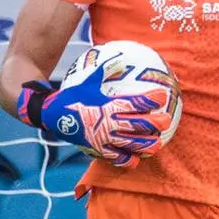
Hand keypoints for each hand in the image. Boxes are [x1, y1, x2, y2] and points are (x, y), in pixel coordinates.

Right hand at [20, 70, 171, 166]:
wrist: (51, 115)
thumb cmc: (72, 95)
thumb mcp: (88, 79)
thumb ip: (107, 69)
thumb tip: (122, 57)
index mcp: (108, 105)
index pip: (135, 103)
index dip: (150, 100)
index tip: (161, 96)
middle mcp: (108, 123)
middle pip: (139, 125)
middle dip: (155, 124)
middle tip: (166, 121)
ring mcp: (104, 138)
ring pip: (131, 144)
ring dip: (146, 145)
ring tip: (157, 145)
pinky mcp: (98, 150)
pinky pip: (116, 158)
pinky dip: (127, 160)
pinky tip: (135, 160)